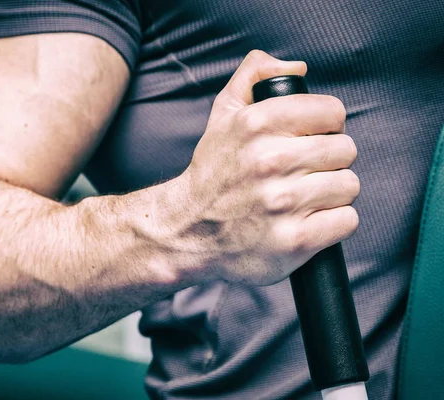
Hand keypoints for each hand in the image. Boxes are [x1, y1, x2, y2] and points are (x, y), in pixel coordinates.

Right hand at [178, 50, 359, 284]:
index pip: (332, 111)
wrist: (187, 231)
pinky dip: (332, 223)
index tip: (309, 139)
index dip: (325, 125)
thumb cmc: (213, 174)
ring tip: (302, 198)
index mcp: (255, 123)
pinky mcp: (295, 240)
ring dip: (331, 193)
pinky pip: (346, 220)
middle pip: (345, 149)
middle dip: (329, 161)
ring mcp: (283, 203)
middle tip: (303, 173)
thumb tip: (297, 68)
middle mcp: (270, 160)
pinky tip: (306, 221)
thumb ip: (254, 76)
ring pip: (348, 185)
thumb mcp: (222, 115)